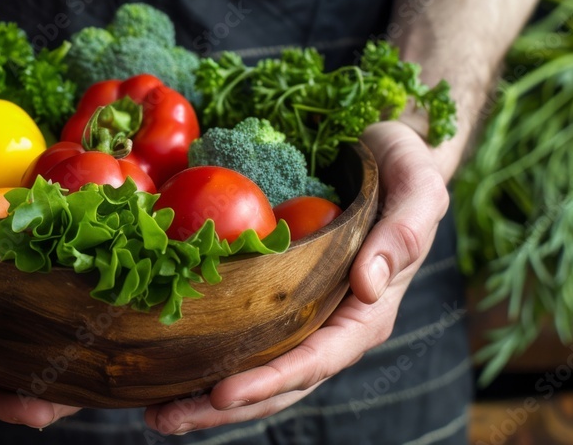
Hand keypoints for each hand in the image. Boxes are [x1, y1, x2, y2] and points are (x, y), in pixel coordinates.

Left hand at [144, 121, 451, 433]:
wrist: (387, 154)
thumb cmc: (406, 170)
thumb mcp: (419, 191)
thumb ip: (403, 236)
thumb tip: (370, 284)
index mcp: (367, 313)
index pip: (317, 360)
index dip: (270, 381)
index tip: (222, 394)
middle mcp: (331, 326)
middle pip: (277, 384)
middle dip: (220, 408)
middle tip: (162, 419)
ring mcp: (302, 317)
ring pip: (253, 370)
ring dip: (203, 398)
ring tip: (153, 413)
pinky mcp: (277, 298)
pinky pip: (241, 335)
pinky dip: (204, 356)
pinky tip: (162, 366)